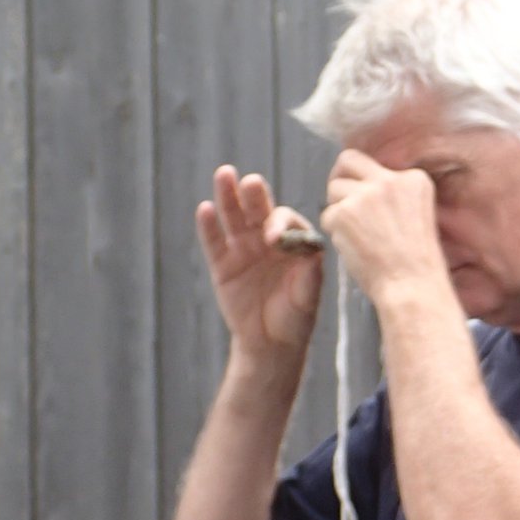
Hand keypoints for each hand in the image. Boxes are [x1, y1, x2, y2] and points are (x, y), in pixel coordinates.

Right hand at [196, 165, 323, 364]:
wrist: (270, 345)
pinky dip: (208, 226)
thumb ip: (311, 275)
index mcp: (293, 244)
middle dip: (255, 195)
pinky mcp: (222, 264)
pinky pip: (214, 241)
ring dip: (228, 196)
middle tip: (251, 182)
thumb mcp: (308, 299)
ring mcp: (243, 249)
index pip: (287, 221)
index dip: (280, 223)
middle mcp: (267, 240)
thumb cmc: (296, 320)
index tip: (273, 239)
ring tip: (224, 174)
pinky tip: (204, 209)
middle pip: (259, 210)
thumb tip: (315, 250)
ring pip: (234, 217)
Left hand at [321, 150, 446, 309]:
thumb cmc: (415, 263)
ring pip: (334, 190)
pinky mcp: (345, 213)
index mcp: (414, 180)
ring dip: (338, 211)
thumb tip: (359, 187)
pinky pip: (327, 216)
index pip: (376, 166)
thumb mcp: (417, 216)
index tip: (367, 204)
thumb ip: (392, 197)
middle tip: (341, 201)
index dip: (365, 183)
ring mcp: (366, 195)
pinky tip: (354, 248)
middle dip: (339, 178)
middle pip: (348, 160)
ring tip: (356, 236)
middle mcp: (390, 181)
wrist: (413, 287)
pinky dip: (335, 232)